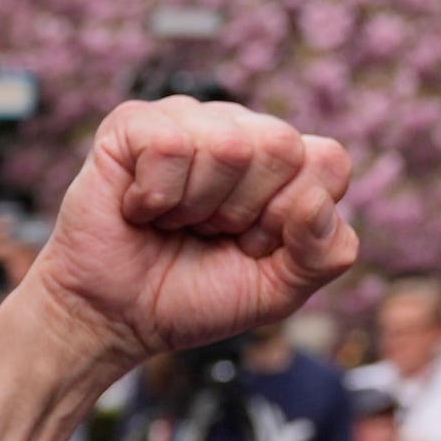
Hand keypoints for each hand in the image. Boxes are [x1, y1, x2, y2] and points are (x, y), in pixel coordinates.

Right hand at [16, 99, 358, 371]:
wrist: (112, 319)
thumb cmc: (190, 299)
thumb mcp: (278, 291)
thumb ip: (326, 254)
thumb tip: (317, 203)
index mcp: (281, 164)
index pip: (327, 161)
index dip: (290, 216)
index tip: (251, 245)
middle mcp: (239, 131)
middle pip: (281, 146)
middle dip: (242, 211)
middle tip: (206, 232)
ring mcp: (186, 120)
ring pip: (227, 145)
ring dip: (194, 207)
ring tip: (170, 221)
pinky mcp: (133, 125)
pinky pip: (170, 146)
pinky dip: (154, 196)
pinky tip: (138, 208)